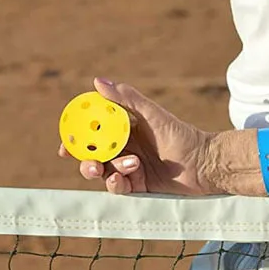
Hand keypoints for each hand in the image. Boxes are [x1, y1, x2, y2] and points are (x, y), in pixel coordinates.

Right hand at [58, 78, 215, 195]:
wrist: (202, 163)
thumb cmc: (181, 135)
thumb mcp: (153, 114)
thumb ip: (126, 99)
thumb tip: (98, 82)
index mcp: (126, 129)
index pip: (96, 133)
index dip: (78, 139)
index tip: (66, 143)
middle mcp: (125, 148)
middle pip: (95, 156)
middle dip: (87, 161)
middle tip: (90, 163)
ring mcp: (129, 168)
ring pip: (104, 172)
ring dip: (108, 171)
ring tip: (128, 165)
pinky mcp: (136, 186)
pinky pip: (117, 187)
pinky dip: (116, 183)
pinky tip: (123, 178)